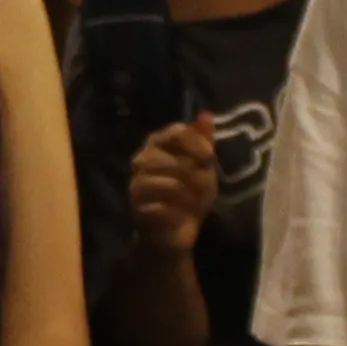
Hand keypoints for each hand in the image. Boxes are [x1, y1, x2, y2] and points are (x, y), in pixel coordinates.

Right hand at [124, 113, 221, 257]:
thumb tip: (207, 114)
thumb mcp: (203, 166)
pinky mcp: (137, 208)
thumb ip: (203, 141)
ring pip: (168, 184)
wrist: (175, 230)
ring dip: (188, 194)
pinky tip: (184, 215)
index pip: (175, 131)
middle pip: (171, 158)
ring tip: (197, 202)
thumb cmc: (189, 194)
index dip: (195, 142)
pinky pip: (161, 207)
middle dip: (194, 173)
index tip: (209, 156)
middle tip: (207, 185)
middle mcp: (142, 160)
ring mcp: (137, 184)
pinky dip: (178, 212)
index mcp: (157, 144)